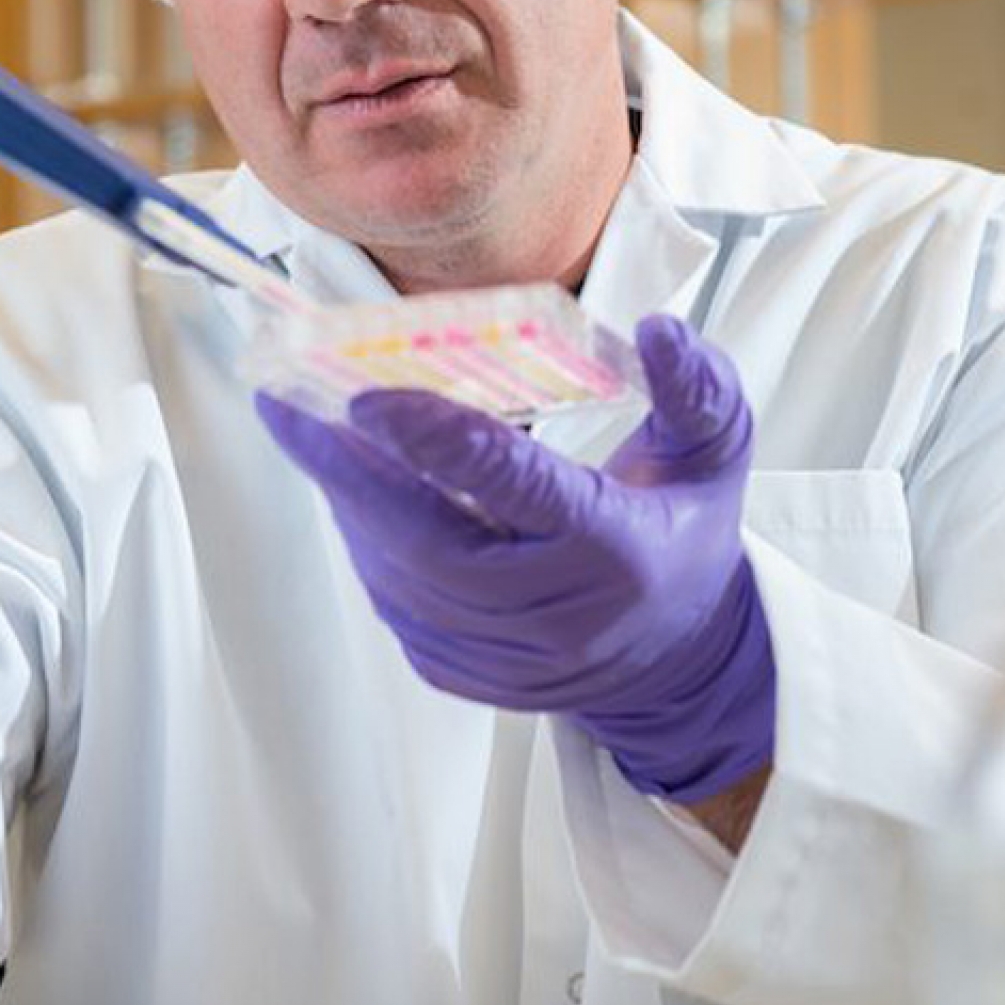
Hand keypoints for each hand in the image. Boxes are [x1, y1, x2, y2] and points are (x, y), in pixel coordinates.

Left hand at [256, 314, 772, 802]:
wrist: (677, 658)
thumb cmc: (683, 536)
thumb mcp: (715, 454)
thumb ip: (695, 388)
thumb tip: (658, 329)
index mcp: (617, 549)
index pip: (516, 487)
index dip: (438, 440)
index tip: (369, 395)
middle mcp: (558, 614)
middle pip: (428, 540)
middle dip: (349, 470)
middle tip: (289, 404)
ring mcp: (508, 657)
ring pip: (399, 575)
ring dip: (347, 501)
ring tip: (309, 430)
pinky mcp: (466, 675)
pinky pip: (395, 604)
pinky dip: (365, 542)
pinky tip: (350, 488)